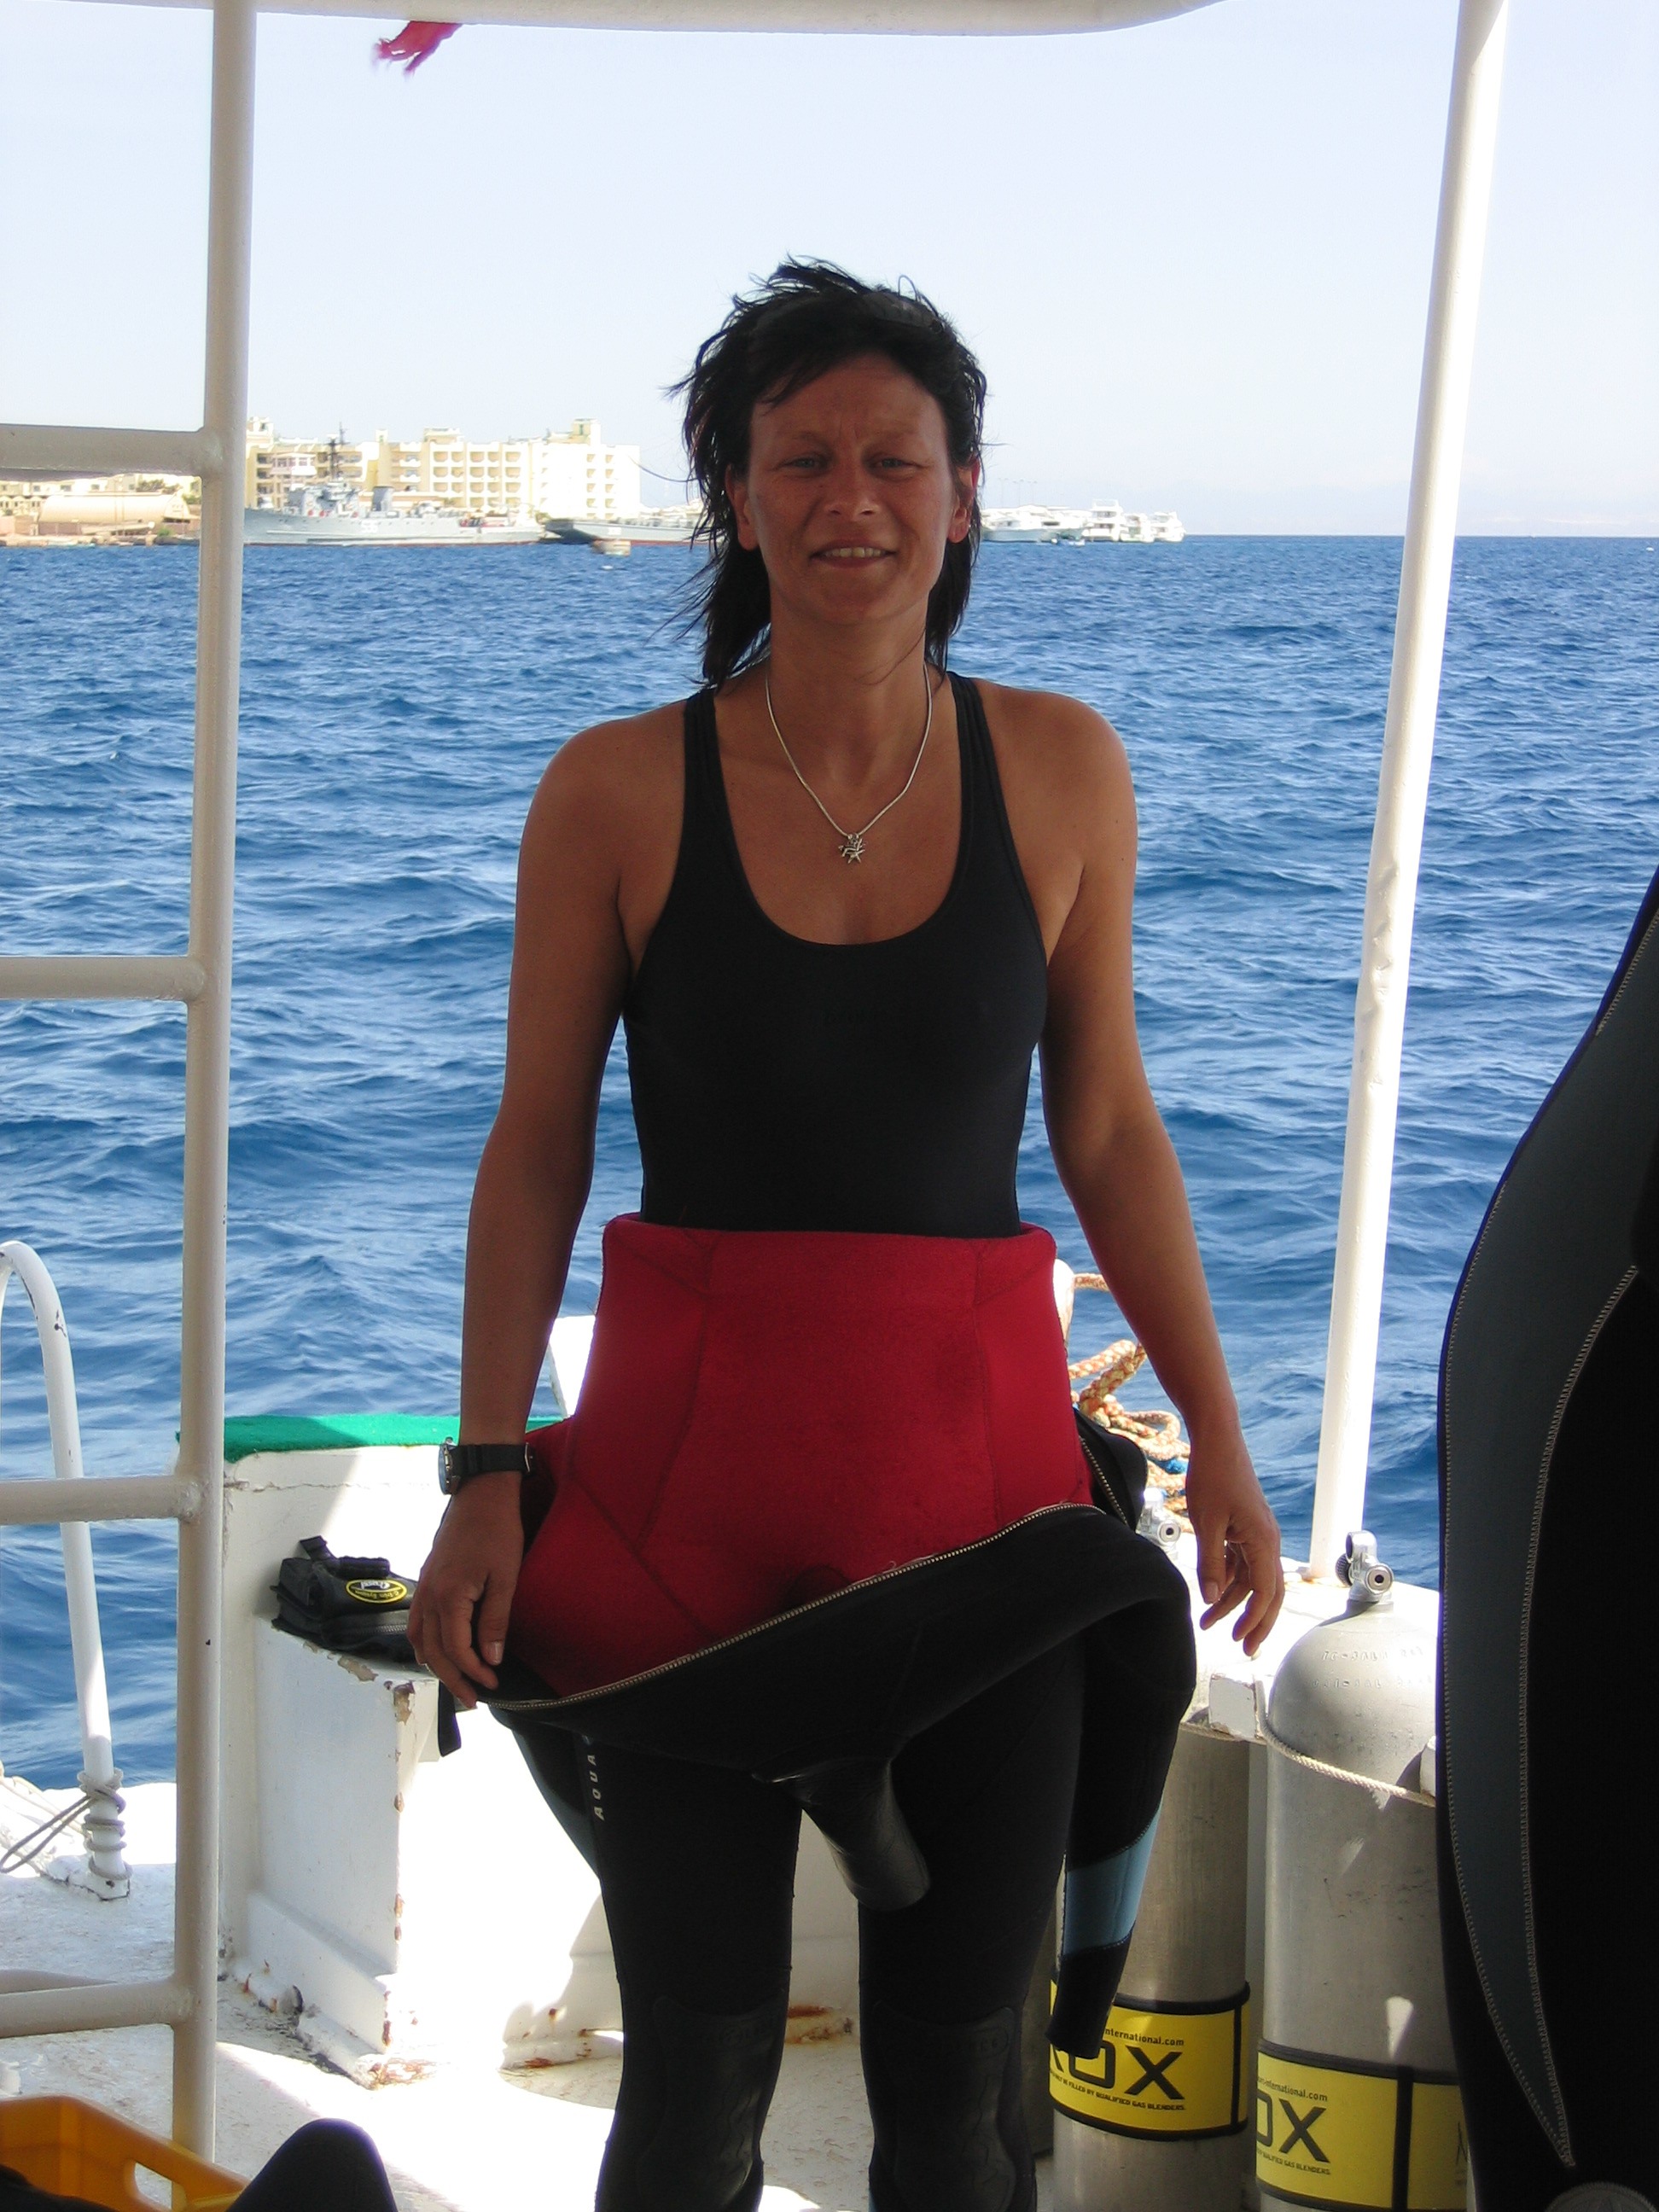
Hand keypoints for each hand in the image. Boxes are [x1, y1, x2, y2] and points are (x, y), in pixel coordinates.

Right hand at [408, 1471, 524, 1707]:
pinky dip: (422, 1643)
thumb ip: (495, 1620)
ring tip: (454, 1682)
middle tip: (472, 1699)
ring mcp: (424, 1586)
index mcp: (449, 1596)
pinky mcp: (426, 1579)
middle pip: (433, 1651)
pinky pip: (416, 1621)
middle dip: (452, 1679)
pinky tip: (433, 1651)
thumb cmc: (498, 1531)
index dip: (472, 1671)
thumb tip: (490, 1658)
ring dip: (435, 1664)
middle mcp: (429, 1595)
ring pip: (419, 1638)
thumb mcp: (506, 1576)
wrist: (480, 1493)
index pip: (456, 1649)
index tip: (492, 1683)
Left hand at [1184, 1427, 1283, 1657]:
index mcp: (1263, 1540)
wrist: (1216, 1438)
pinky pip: (1241, 1561)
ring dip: (1232, 1600)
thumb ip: (1210, 1562)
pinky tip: (1210, 1591)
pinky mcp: (1244, 1526)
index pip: (1266, 1592)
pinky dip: (1228, 1578)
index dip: (1256, 1620)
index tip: (1242, 1641)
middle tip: (1241, 1648)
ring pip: (1250, 1578)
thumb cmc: (1212, 1475)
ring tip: (1208, 1622)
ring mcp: (1256, 1533)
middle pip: (1266, 1591)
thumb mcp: (1206, 1522)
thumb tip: (1211, 1598)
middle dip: (1254, 1620)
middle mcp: (1266, 1539)